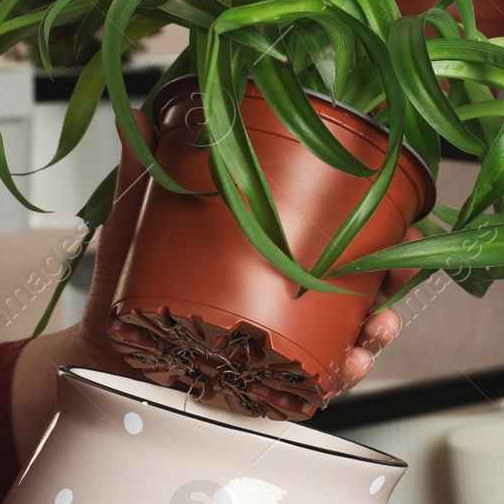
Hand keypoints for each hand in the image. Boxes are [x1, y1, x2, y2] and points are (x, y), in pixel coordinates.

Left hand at [11, 111, 418, 460]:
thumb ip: (143, 175)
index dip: (378, 239)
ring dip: (376, 335)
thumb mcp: (138, 229)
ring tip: (379, 326)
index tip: (403, 226)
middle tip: (400, 277)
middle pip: (356, 296)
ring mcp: (279, 350)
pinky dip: (338, 376)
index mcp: (270, 267)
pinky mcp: (266, 388)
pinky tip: (347, 365)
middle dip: (392, 287)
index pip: (336, 248)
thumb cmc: (126, 294)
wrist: (100, 360)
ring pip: (346, 341)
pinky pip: (314, 385)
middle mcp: (283, 308)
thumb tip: (141, 115)